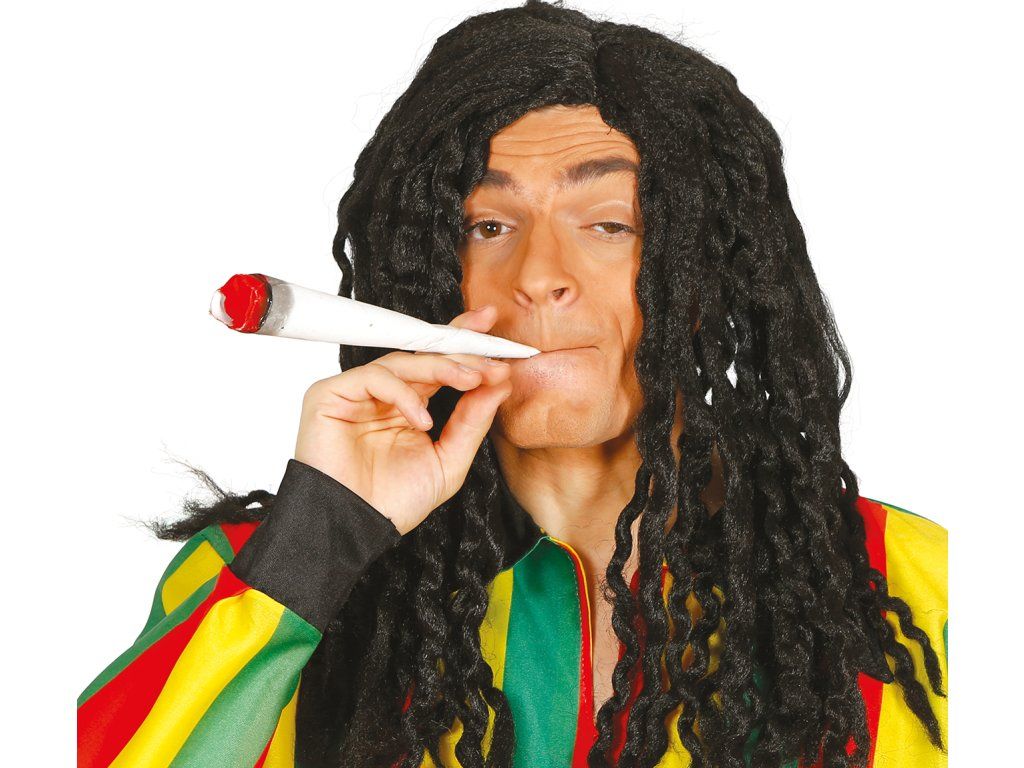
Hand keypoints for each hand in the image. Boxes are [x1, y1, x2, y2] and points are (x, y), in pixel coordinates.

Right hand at [294, 305, 512, 534]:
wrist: (355, 528)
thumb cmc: (394, 501)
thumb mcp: (448, 460)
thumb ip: (473, 422)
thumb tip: (501, 383)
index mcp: (410, 404)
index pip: (440, 365)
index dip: (468, 349)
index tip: (505, 350)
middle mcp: (384, 393)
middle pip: (424, 355)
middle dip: (463, 351)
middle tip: (494, 360)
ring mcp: (357, 391)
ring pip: (403, 362)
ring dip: (443, 367)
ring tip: (472, 380)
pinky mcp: (331, 394)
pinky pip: (374, 378)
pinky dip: (404, 394)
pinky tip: (422, 420)